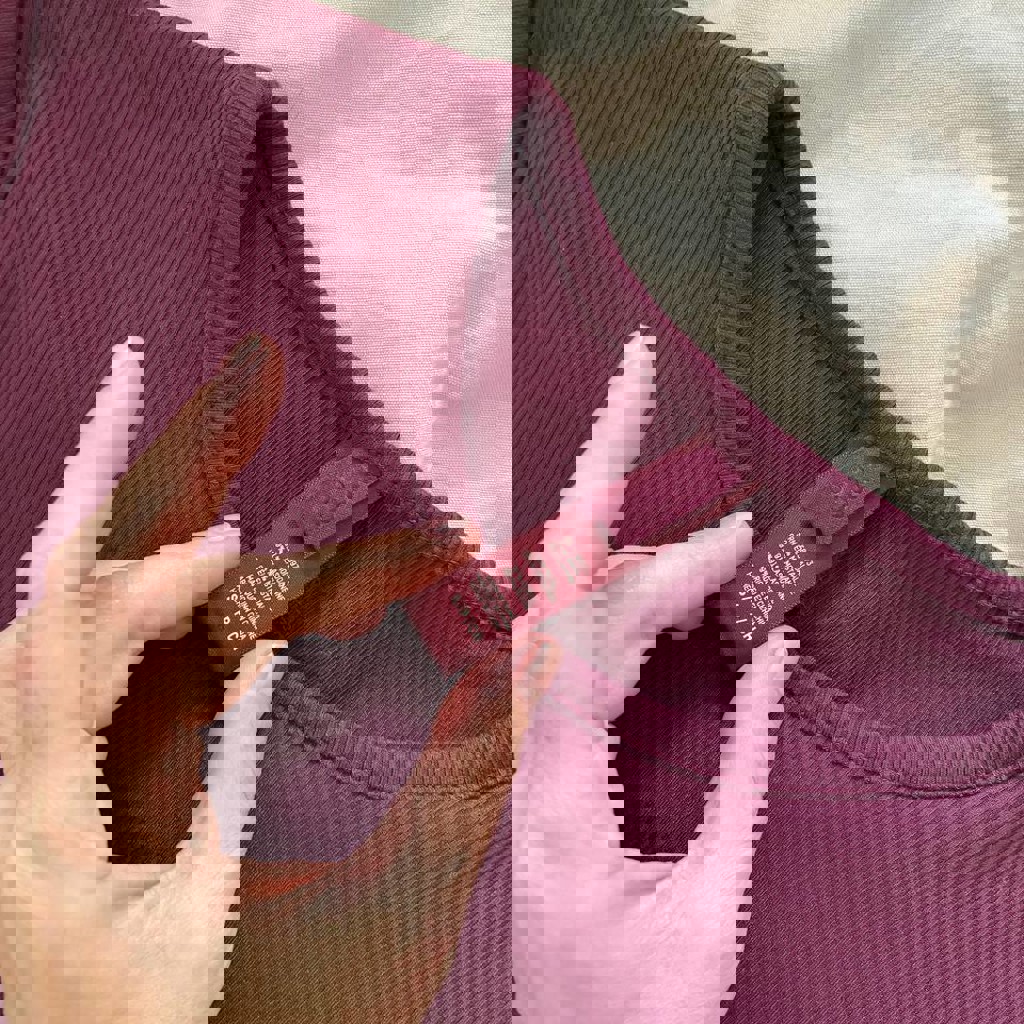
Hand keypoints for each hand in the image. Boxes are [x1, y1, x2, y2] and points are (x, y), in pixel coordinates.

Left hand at [0, 338, 285, 1022]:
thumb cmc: (131, 1021)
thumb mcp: (201, 915)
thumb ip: (235, 784)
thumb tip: (269, 668)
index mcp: (40, 813)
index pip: (61, 632)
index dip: (110, 534)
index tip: (183, 484)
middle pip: (44, 626)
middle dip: (134, 563)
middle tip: (228, 549)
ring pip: (28, 648)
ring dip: (109, 592)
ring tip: (192, 575)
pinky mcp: (3, 800)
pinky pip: (34, 686)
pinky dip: (88, 633)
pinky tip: (135, 625)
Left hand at [512, 331, 798, 1022]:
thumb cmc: (638, 1013)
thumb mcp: (710, 904)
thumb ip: (742, 775)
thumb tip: (774, 657)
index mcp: (559, 782)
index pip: (576, 607)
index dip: (615, 504)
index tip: (676, 442)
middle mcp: (529, 754)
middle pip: (564, 594)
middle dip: (620, 505)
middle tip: (696, 469)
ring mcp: (531, 758)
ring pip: (569, 622)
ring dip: (638, 569)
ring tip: (721, 554)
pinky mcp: (549, 767)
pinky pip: (574, 660)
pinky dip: (624, 612)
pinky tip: (670, 599)